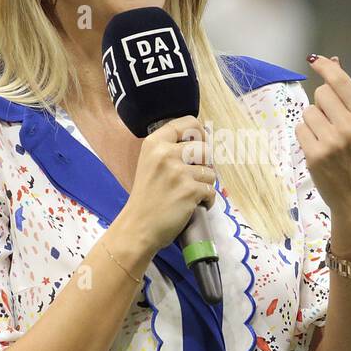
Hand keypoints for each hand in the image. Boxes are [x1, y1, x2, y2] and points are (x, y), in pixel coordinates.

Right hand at [120, 116, 216, 253]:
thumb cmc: (146, 197)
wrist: (138, 227)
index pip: (188, 123)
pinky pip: (211, 190)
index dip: (200, 133)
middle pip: (204, 147)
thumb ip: (170, 150)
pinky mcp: (189, 190)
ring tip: (192, 194)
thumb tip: (203, 142)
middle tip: (196, 176)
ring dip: (205, 184)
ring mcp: (178, 172)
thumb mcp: (150, 164)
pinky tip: (195, 205)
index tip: (199, 145)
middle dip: (205, 163)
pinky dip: (207, 200)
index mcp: (155, 143)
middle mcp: (166, 154)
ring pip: (211, 171)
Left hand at [297, 55, 350, 217]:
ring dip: (312, 122)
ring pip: (308, 112)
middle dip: (321, 103)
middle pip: (320, 93)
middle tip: (331, 123)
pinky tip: (317, 149)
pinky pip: (299, 129)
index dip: (325, 67)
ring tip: (325, 139)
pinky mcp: (315, 155)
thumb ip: (346, 93)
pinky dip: (305, 136)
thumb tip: (333, 60)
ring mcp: (332, 142)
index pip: (340, 82)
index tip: (314, 59)